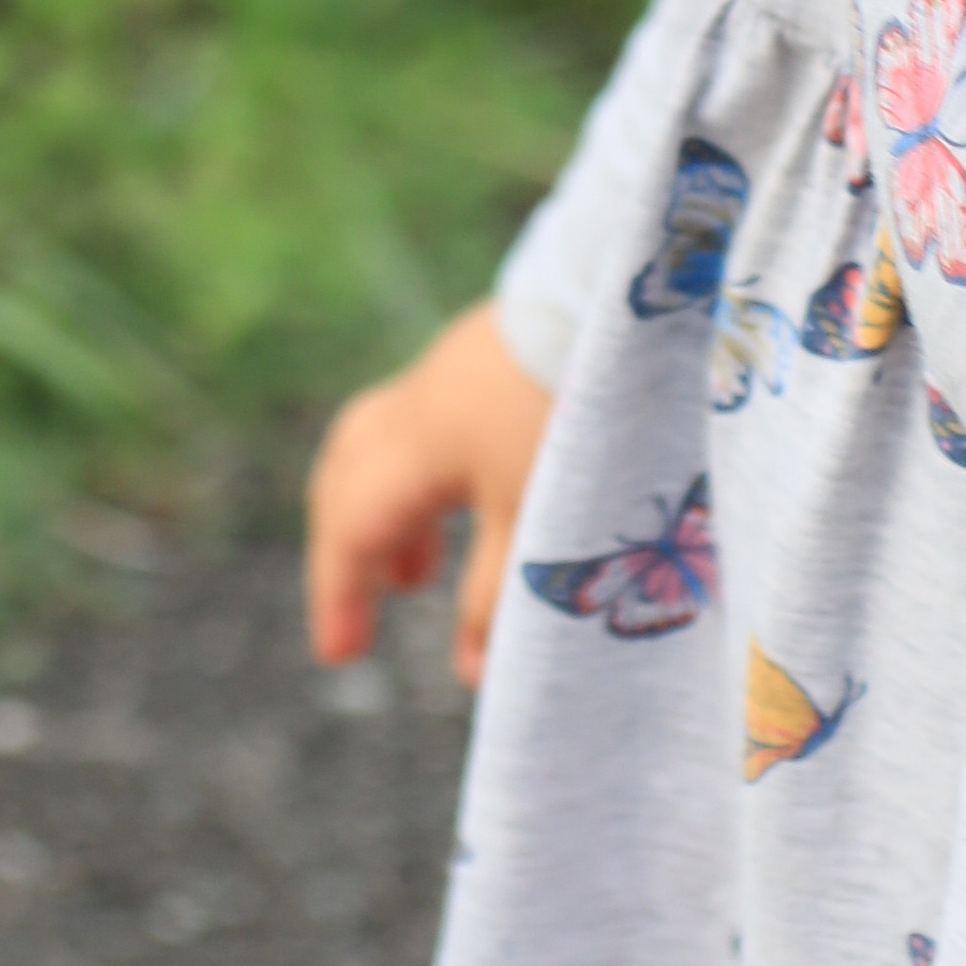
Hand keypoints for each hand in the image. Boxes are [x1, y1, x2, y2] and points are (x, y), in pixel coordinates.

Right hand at [305, 298, 554, 686]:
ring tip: (418, 570)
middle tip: (367, 608)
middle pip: (348, 477)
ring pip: (382, 446)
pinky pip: (423, 422)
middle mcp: (419, 401)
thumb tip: (470, 673)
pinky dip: (425, 474)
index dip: (339, 596)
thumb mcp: (540, 517)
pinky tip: (471, 497)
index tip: (340, 656)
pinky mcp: (485, 350)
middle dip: (348, 548)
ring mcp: (450, 368)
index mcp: (417, 445)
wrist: (627, 292)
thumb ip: (497, 597)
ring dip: (389, 510)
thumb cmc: (577, 410)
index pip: (351, 529)